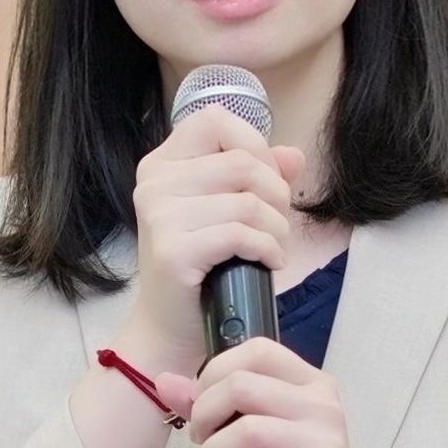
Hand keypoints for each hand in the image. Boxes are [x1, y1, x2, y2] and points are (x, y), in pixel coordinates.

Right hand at [106, 103, 308, 379]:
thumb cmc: (204, 268)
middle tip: (277, 226)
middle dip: (277, 194)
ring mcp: (158, 216)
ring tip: (273, 248)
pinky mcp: (172, 250)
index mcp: (163, 164)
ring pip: (247, 200)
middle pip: (242, 162)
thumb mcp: (229, 212)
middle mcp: (154, 183)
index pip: (215, 119)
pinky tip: (268, 262)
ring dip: (276, 228)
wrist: (172, 328)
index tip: (265, 182)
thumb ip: (260, 177)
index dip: (255, 144)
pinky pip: (240, 233)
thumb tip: (294, 156)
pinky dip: (267, 248)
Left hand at [183, 338, 390, 447]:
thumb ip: (213, 405)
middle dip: (205, 413)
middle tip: (200, 440)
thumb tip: (164, 381)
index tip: (201, 404)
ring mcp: (326, 439)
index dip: (216, 371)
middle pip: (243, 386)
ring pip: (248, 429)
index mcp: (311, 383)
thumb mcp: (257, 435)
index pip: (257, 351)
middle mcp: (323, 403)